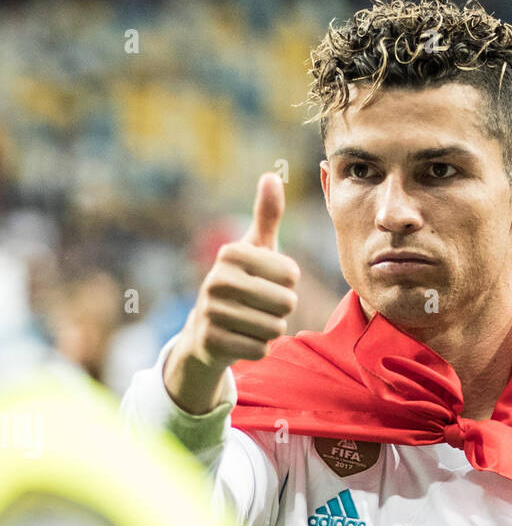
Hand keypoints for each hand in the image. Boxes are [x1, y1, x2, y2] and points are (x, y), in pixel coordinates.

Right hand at [165, 172, 299, 413]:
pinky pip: (260, 349)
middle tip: (259, 306)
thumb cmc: (240, 284)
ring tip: (250, 321)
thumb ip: (267, 216)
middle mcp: (217, 279)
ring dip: (270, 329)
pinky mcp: (212, 341)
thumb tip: (272, 175)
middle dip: (281, 309)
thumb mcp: (255, 250)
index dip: (287, 284)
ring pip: (275, 328)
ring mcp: (211, 311)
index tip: (266, 282)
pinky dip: (258, 348)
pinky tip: (241, 339)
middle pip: (286, 303)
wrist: (205, 332)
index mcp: (231, 252)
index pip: (291, 275)